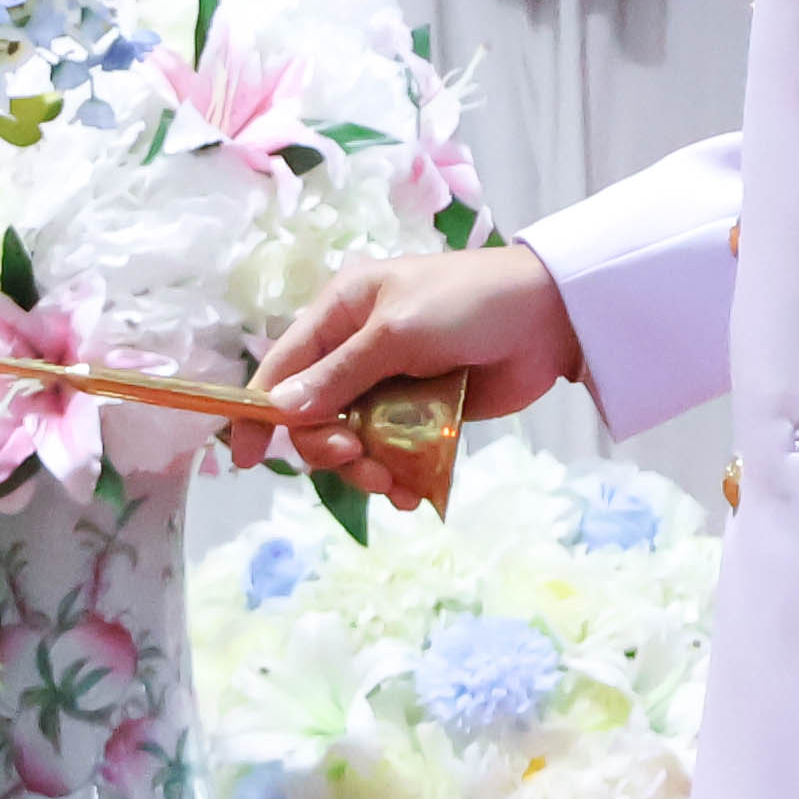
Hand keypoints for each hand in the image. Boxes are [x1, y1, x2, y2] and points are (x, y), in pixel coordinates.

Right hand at [242, 244, 582, 471]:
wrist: (552, 317)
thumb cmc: (470, 304)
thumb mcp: (398, 332)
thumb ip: (340, 374)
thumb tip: (280, 411)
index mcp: (340, 313)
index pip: (283, 366)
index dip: (259, 410)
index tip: (246, 456)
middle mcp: (357, 350)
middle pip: (314, 415)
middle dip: (329, 447)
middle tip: (357, 461)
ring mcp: (390, 385)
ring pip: (353, 442)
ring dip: (365, 471)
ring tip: (395, 485)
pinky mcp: (423, 415)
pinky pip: (393, 455)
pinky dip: (398, 478)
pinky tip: (414, 494)